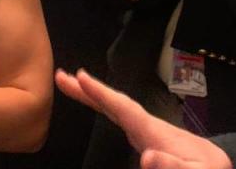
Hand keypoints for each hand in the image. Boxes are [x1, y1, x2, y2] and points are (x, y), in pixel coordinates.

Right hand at [55, 69, 232, 168]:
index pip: (126, 110)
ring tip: (73, 86)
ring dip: (97, 99)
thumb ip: (174, 166)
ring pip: (119, 113)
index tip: (80, 76)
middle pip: (117, 106)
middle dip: (91, 91)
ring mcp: (151, 136)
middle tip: (62, 76)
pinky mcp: (152, 144)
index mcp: (158, 133)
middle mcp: (152, 129)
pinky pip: (126, 124)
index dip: (102, 94)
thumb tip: (146, 155)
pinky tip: (103, 108)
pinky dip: (110, 112)